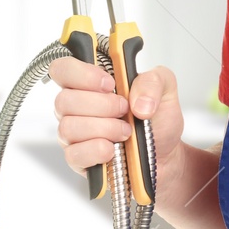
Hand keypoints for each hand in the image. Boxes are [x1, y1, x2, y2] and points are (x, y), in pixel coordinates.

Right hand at [48, 56, 184, 191]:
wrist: (166, 155)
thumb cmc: (157, 121)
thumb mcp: (165, 89)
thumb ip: (153, 81)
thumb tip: (138, 101)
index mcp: (89, 83)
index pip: (62, 69)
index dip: (81, 74)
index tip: (109, 83)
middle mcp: (76, 106)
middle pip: (64, 100)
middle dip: (102, 106)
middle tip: (125, 110)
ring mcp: (73, 134)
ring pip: (69, 127)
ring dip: (104, 129)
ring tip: (125, 132)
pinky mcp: (77, 159)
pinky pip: (74, 154)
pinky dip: (97, 151)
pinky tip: (112, 150)